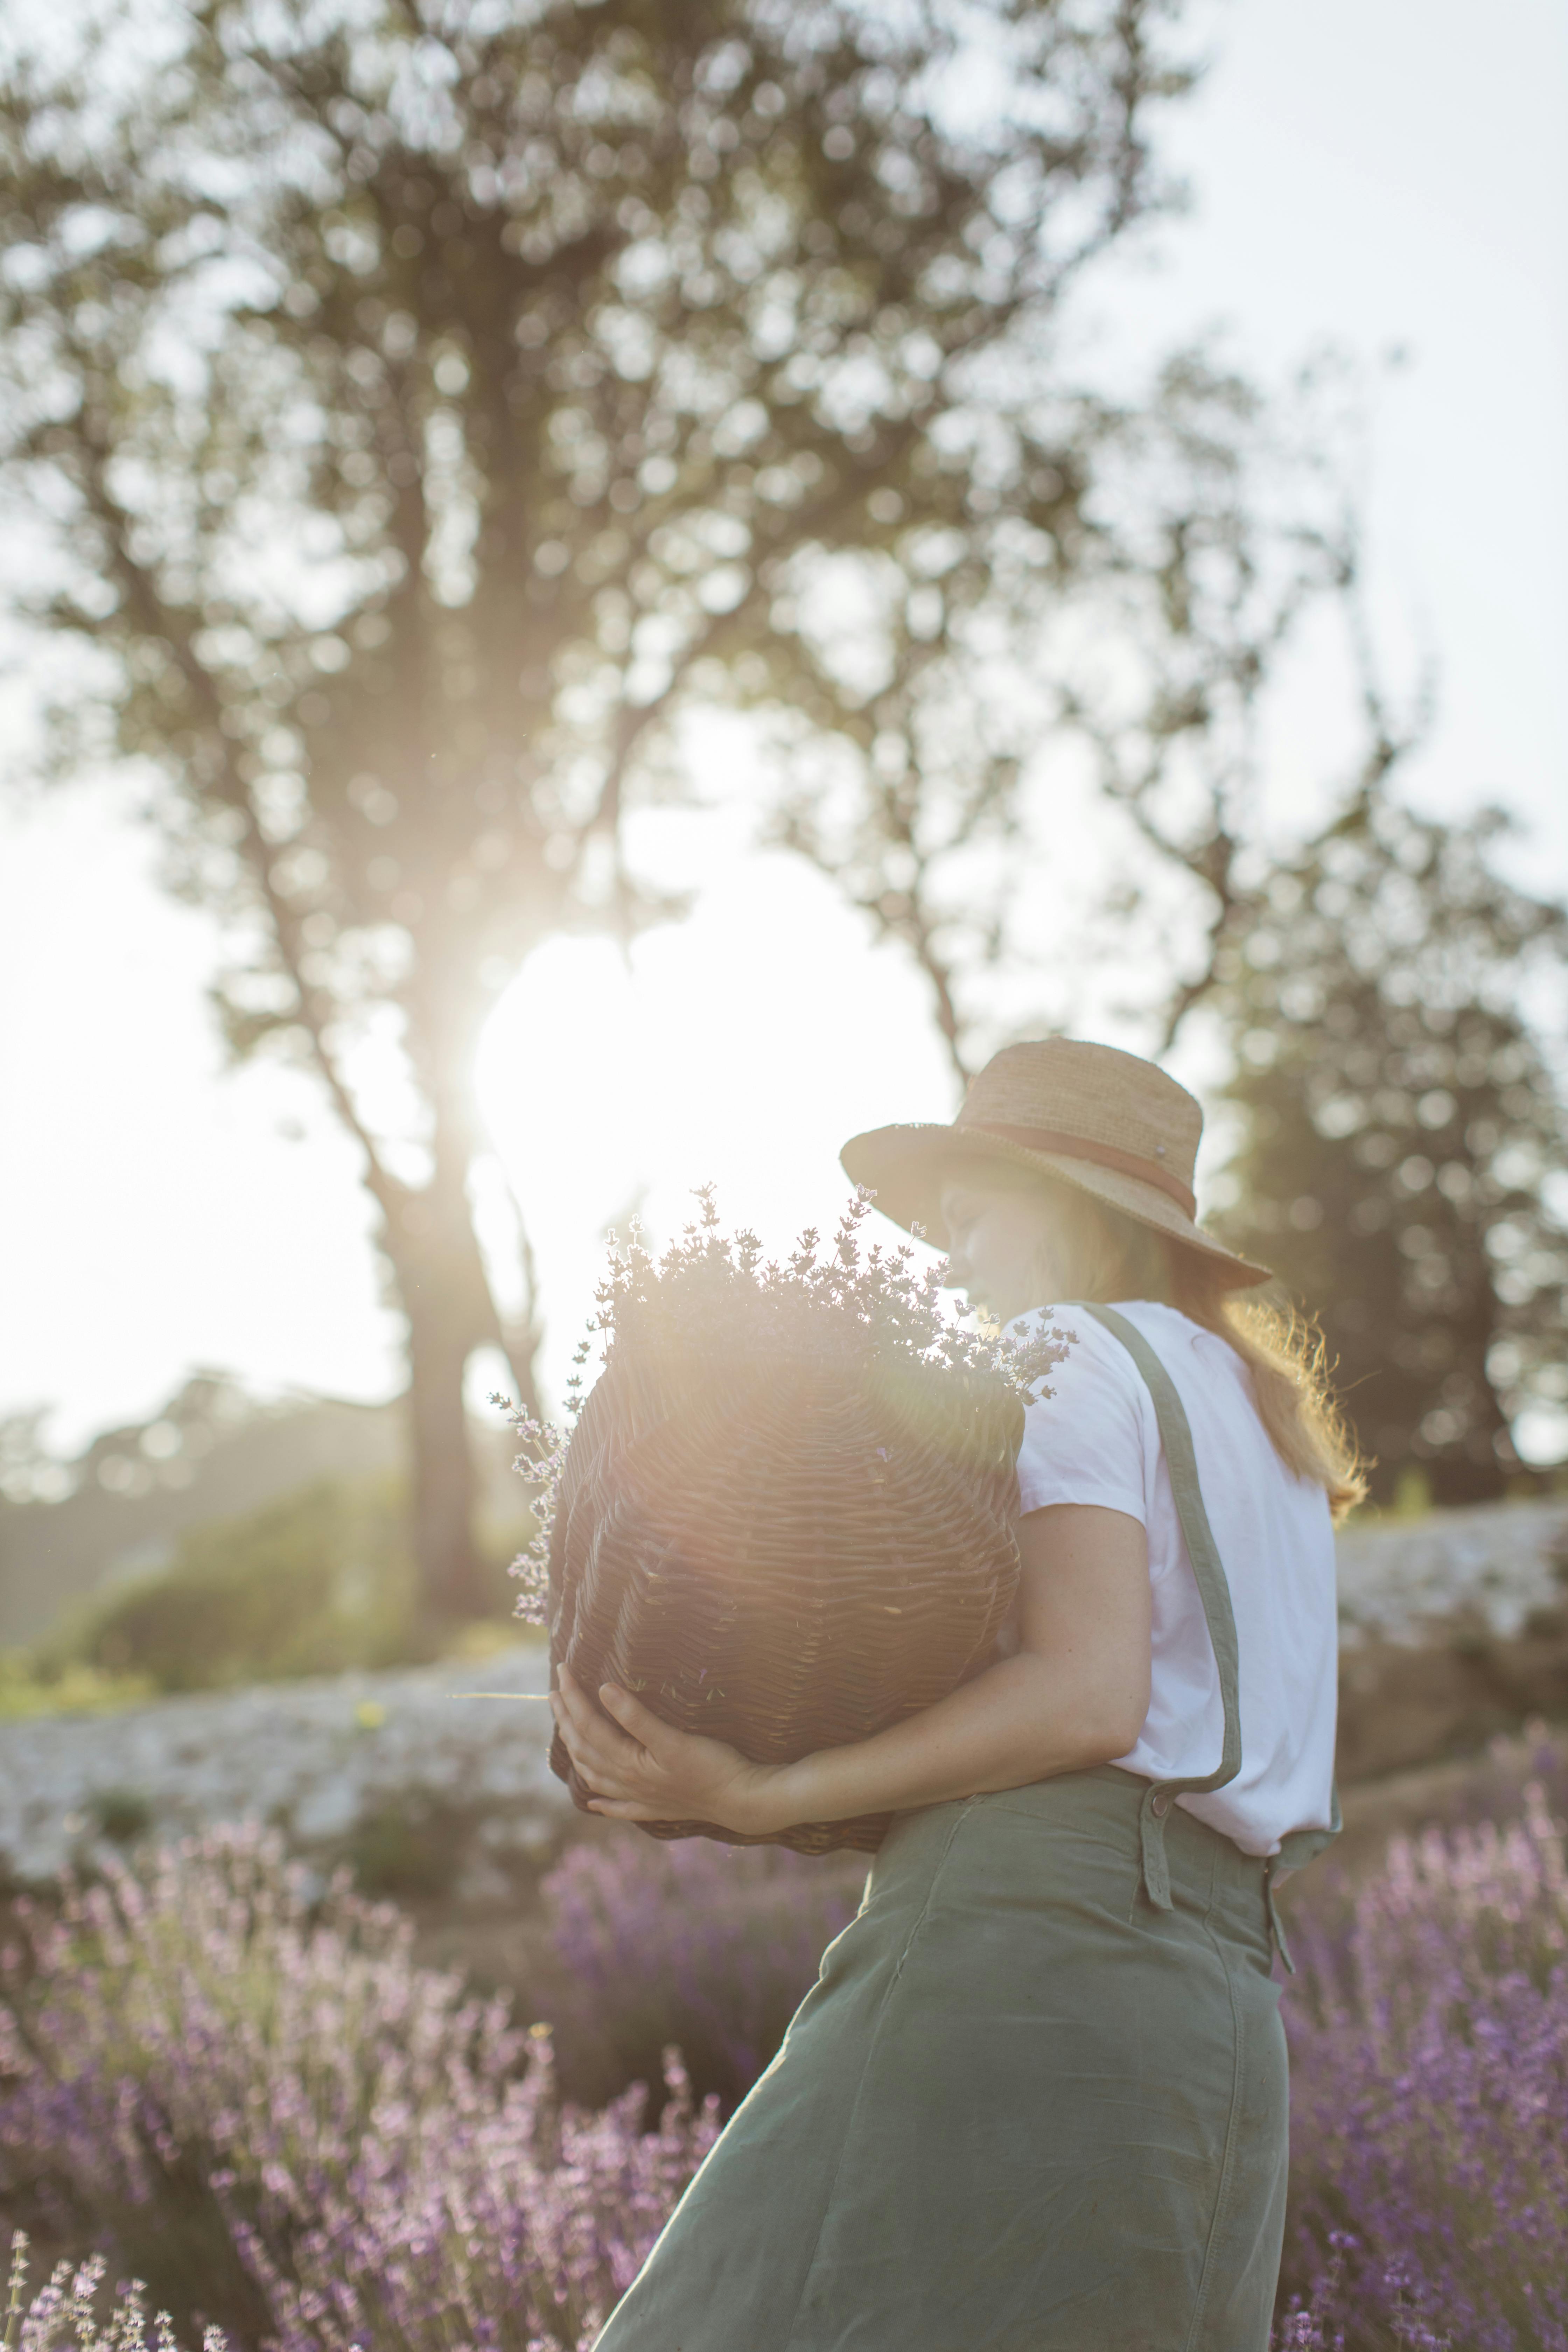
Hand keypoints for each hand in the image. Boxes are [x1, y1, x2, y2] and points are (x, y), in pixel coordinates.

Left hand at [550, 1665, 784, 1836]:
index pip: (589, 1725)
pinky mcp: (655, 1807)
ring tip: (565, 1733)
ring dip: (576, 1753)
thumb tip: (604, 1690)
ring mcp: (640, 1797)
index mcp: (628, 1762)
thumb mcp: (674, 1739)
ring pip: (595, 1775)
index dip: (573, 1697)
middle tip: (555, 1691)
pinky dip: (602, 1803)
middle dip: (566, 1719)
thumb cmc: (711, 1766)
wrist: (740, 1801)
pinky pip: (619, 1807)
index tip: (562, 1669)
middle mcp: (627, 1782)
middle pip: (585, 1748)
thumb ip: (637, 1717)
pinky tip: (593, 1803)